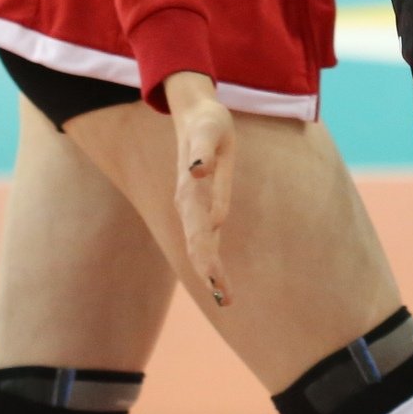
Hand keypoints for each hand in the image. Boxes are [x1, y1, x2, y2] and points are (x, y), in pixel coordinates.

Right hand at [165, 71, 237, 306]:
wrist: (195, 113)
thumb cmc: (207, 121)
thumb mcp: (209, 131)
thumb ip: (203, 153)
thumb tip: (200, 174)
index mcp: (190, 190)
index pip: (199, 231)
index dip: (207, 258)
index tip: (216, 280)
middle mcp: (186, 203)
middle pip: (197, 245)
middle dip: (210, 273)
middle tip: (226, 300)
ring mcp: (191, 206)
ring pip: (198, 245)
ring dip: (209, 271)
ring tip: (224, 297)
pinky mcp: (199, 204)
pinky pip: (203, 236)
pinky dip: (209, 257)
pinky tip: (216, 274)